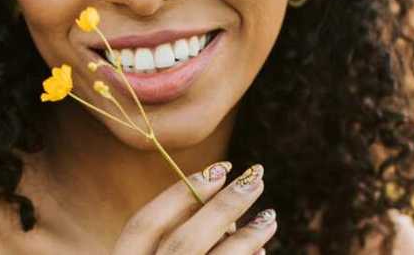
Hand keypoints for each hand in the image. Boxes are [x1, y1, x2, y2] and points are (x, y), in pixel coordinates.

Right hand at [112, 162, 275, 254]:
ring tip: (269, 217)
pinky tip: (262, 254)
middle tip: (254, 180)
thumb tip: (218, 205)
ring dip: (246, 239)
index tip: (219, 168)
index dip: (178, 194)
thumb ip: (169, 242)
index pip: (143, 225)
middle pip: (183, 242)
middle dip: (222, 207)